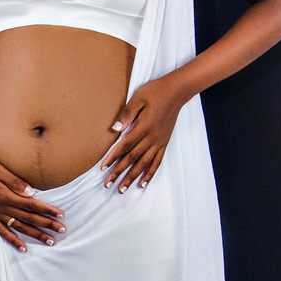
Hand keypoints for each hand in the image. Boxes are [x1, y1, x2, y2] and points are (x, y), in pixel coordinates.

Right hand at [0, 151, 65, 250]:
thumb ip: (15, 182)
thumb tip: (32, 192)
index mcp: (7, 195)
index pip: (33, 205)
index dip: (48, 210)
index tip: (61, 215)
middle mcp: (3, 207)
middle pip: (30, 218)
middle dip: (47, 224)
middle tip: (63, 230)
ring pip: (20, 227)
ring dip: (36, 235)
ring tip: (50, 241)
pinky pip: (3, 232)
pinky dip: (13, 241)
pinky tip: (24, 248)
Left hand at [101, 76, 185, 192]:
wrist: (177, 92)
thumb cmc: (156, 92)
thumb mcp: (139, 97)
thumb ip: (127, 113)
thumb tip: (115, 128)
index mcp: (144, 126)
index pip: (125, 145)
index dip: (113, 157)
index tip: (103, 167)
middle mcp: (151, 137)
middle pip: (133, 158)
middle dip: (119, 172)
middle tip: (108, 184)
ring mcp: (159, 142)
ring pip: (144, 164)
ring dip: (132, 177)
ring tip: (122, 189)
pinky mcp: (164, 143)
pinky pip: (157, 162)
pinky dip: (150, 174)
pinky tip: (143, 184)